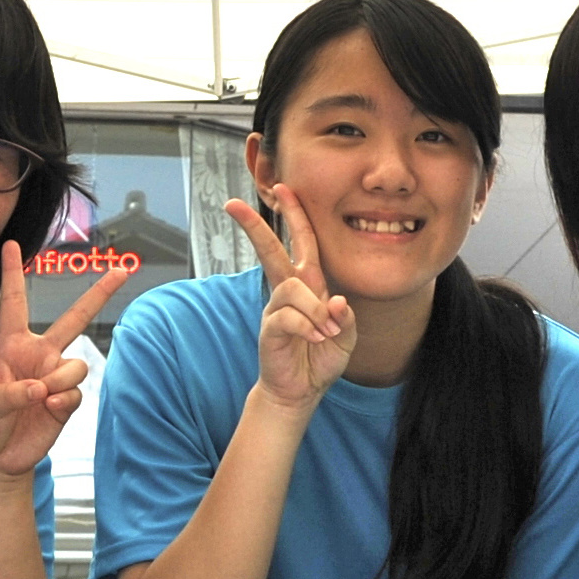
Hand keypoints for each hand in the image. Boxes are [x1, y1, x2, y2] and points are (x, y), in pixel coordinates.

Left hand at [0, 240, 126, 476]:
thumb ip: (10, 392)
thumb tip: (42, 389)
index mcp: (11, 346)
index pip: (14, 303)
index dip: (12, 274)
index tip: (10, 244)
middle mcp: (39, 356)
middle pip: (74, 318)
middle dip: (99, 294)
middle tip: (122, 271)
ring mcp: (55, 377)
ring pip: (77, 364)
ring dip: (61, 379)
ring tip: (42, 396)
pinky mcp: (66, 401)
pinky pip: (77, 392)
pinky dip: (64, 400)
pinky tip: (49, 408)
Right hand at [228, 187, 355, 412]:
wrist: (301, 390)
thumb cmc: (320, 358)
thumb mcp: (346, 336)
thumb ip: (345, 317)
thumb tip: (335, 301)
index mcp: (309, 284)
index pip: (302, 242)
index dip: (295, 215)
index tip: (284, 188)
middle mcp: (289, 291)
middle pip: (270, 250)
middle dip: (254, 226)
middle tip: (232, 204)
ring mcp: (276, 308)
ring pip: (293, 289)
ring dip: (314, 311)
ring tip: (324, 333)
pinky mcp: (269, 328)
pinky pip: (288, 316)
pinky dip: (307, 327)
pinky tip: (315, 339)